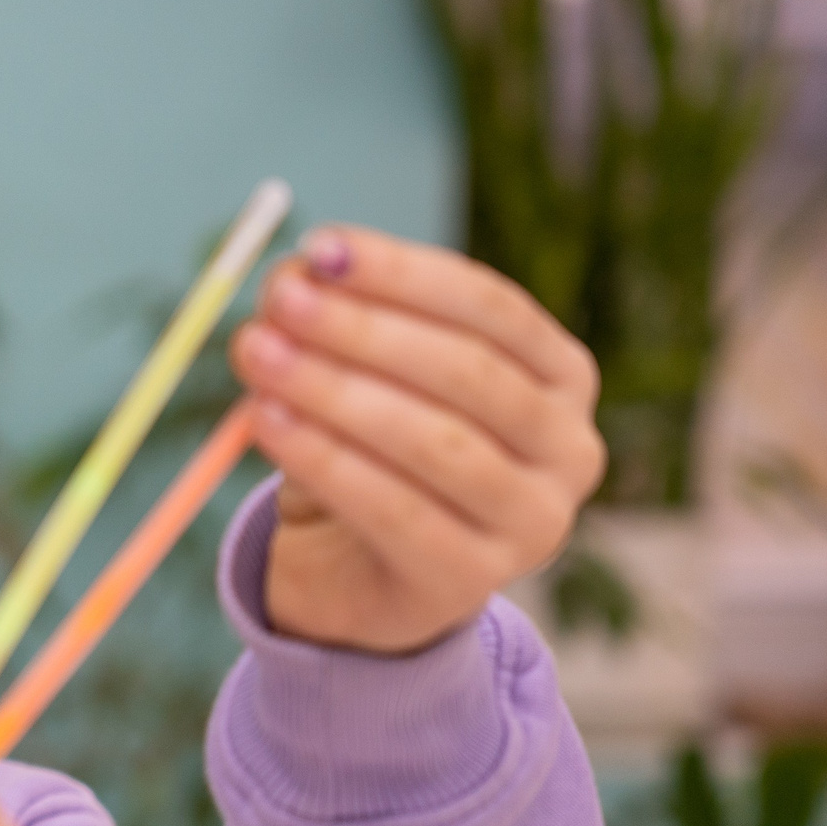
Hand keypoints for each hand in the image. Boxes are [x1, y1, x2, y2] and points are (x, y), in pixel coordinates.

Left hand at [228, 226, 606, 653]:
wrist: (362, 572)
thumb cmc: (372, 450)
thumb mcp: (365, 374)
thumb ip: (338, 320)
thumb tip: (294, 274)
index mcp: (562, 374)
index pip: (491, 306)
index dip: (403, 273)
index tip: (319, 246)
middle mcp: (569, 446)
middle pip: (468, 371)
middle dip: (364, 329)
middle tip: (279, 301)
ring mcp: (533, 521)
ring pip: (435, 443)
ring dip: (336, 391)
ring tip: (258, 355)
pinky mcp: (473, 579)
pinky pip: (394, 511)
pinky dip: (325, 460)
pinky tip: (267, 422)